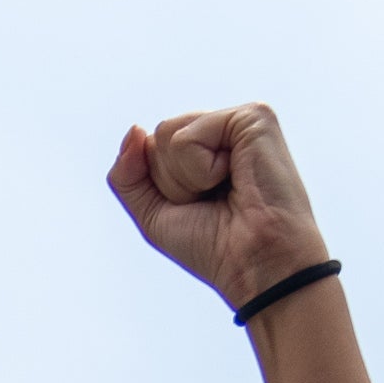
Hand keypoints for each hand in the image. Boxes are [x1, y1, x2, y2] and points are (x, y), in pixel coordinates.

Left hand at [108, 104, 333, 317]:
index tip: (199, 208)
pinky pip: (187, 137)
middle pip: (155, 138)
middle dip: (170, 182)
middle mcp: (221, 129)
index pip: (148, 149)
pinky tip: (236, 178)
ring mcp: (238, 119)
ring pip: (166, 133)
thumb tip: (134, 129)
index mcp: (205, 148)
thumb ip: (127, 175)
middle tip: (213, 202)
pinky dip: (201, 170)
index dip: (160, 188)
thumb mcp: (153, 214)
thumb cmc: (214, 247)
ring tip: (224, 191)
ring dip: (185, 178)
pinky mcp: (253, 116)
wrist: (256, 265)